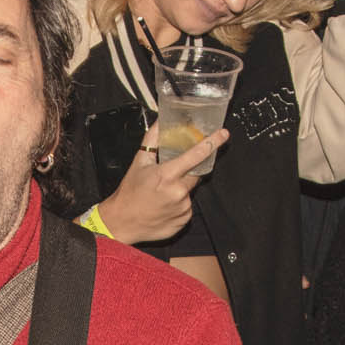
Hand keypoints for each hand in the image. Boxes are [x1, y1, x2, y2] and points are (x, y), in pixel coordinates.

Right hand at [95, 121, 224, 244]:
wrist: (122, 222)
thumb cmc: (129, 194)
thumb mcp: (139, 162)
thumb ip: (152, 140)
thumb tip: (160, 123)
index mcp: (167, 175)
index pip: (196, 155)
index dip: (212, 143)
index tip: (223, 135)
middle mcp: (177, 191)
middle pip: (196, 174)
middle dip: (187, 172)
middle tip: (170, 176)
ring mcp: (183, 207)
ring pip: (190, 191)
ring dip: (181, 189)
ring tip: (163, 194)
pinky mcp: (184, 220)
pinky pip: (188, 207)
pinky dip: (180, 203)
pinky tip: (165, 204)